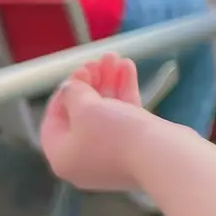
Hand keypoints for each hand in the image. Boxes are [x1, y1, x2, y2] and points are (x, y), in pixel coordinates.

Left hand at [40, 55, 149, 191]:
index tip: (80, 72)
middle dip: (91, 83)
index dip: (64, 92)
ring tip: (116, 57)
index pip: (54, 120)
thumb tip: (70, 89)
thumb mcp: (85, 108)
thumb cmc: (114, 134)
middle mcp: (83, 158)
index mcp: (63, 156)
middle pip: (81, 115)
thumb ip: (73, 93)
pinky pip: (123, 118)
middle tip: (98, 62)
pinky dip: (123, 93)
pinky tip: (128, 68)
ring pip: (105, 113)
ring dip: (109, 83)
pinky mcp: (133, 149)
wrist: (161, 156)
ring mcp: (110, 154)